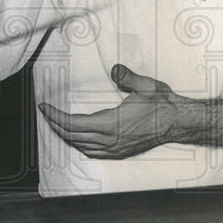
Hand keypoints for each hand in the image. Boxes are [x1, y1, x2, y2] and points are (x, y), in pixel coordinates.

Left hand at [38, 64, 186, 158]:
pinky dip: (81, 145)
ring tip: (58, 124)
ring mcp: (115, 148)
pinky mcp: (120, 152)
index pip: (73, 123)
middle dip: (56, 124)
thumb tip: (115, 70)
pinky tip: (80, 140)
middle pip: (73, 135)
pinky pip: (94, 152)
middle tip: (47, 113)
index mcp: (111, 124)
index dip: (56, 116)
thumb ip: (127, 77)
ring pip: (81, 146)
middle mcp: (110, 139)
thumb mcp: (145, 86)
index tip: (45, 108)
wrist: (176, 122)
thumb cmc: (162, 105)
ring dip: (67, 136)